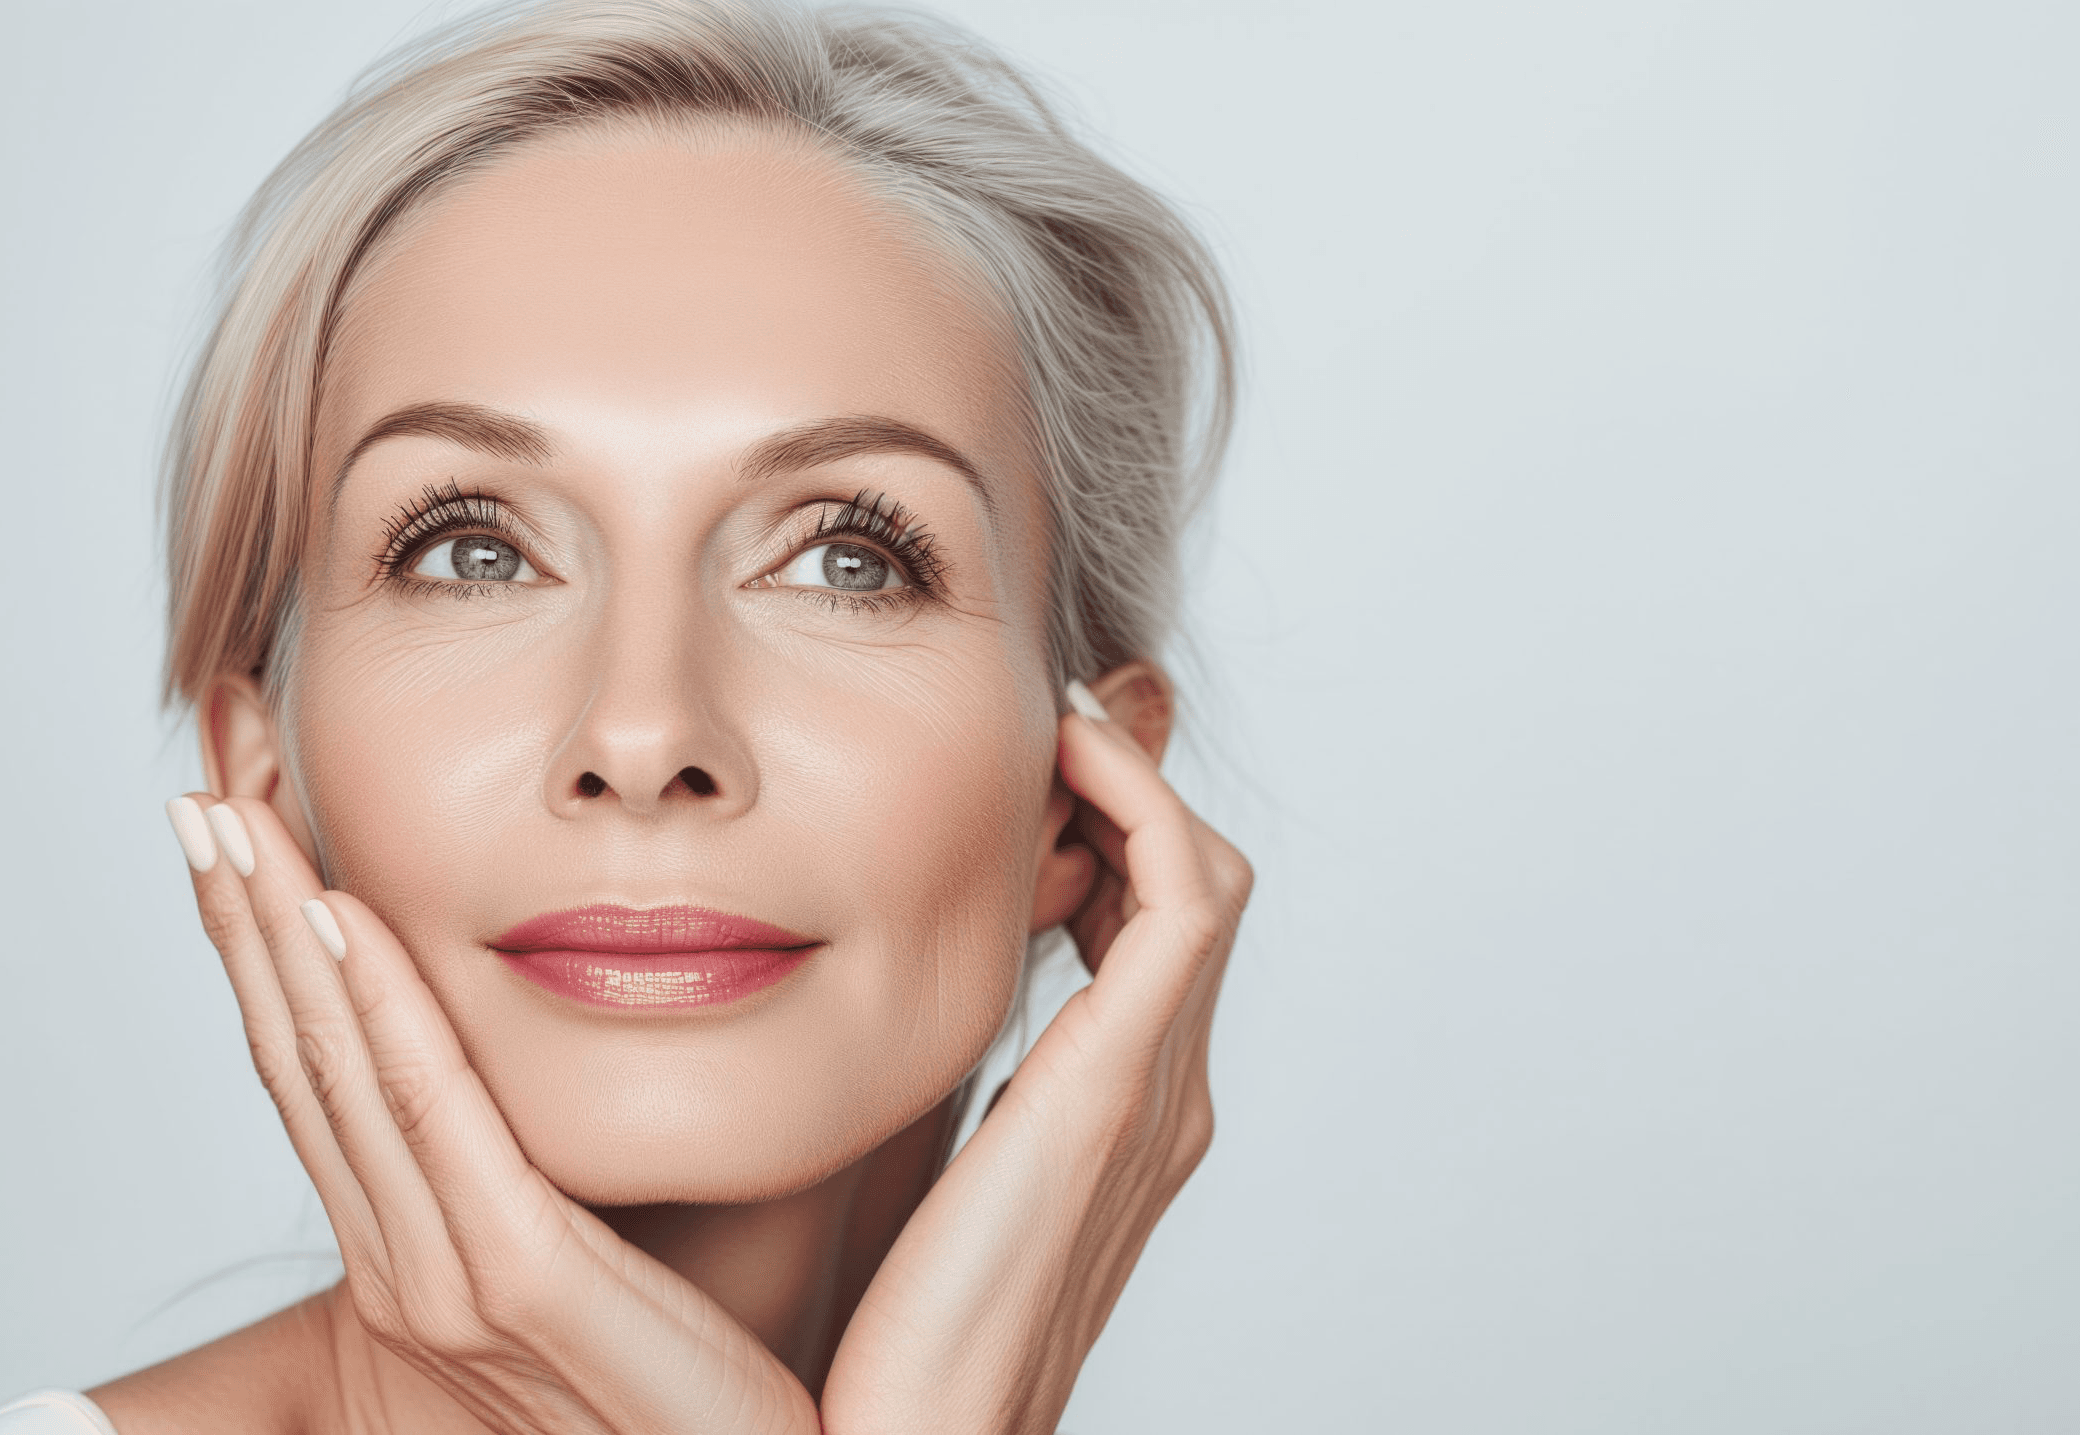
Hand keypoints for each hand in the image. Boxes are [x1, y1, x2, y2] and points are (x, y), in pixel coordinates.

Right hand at [167, 795, 816, 1434]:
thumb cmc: (695, 1401)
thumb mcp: (608, 1282)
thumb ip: (561, 1198)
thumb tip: (559, 1110)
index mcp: (421, 1258)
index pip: (323, 1082)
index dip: (266, 962)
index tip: (235, 846)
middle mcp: (409, 1265)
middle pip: (304, 1060)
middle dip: (245, 925)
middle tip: (196, 799)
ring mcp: (453, 1279)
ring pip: (344, 1070)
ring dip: (282, 936)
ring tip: (237, 822)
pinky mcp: (527, 1284)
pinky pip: (439, 1121)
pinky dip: (383, 1014)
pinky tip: (344, 921)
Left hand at [820, 700, 1252, 1434]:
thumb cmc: (887, 1339)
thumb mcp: (919, 1178)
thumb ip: (936, 1092)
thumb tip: (878, 1012)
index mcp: (1119, 1119)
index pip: (1155, 933)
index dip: (1110, 837)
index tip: (1026, 780)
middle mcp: (1162, 1097)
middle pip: (1196, 890)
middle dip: (1133, 795)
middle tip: (1044, 731)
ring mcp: (1159, 1094)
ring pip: (1202, 879)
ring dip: (1135, 785)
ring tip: (1049, 731)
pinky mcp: (1122, 1092)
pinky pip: (1181, 902)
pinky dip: (1140, 809)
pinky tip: (1060, 766)